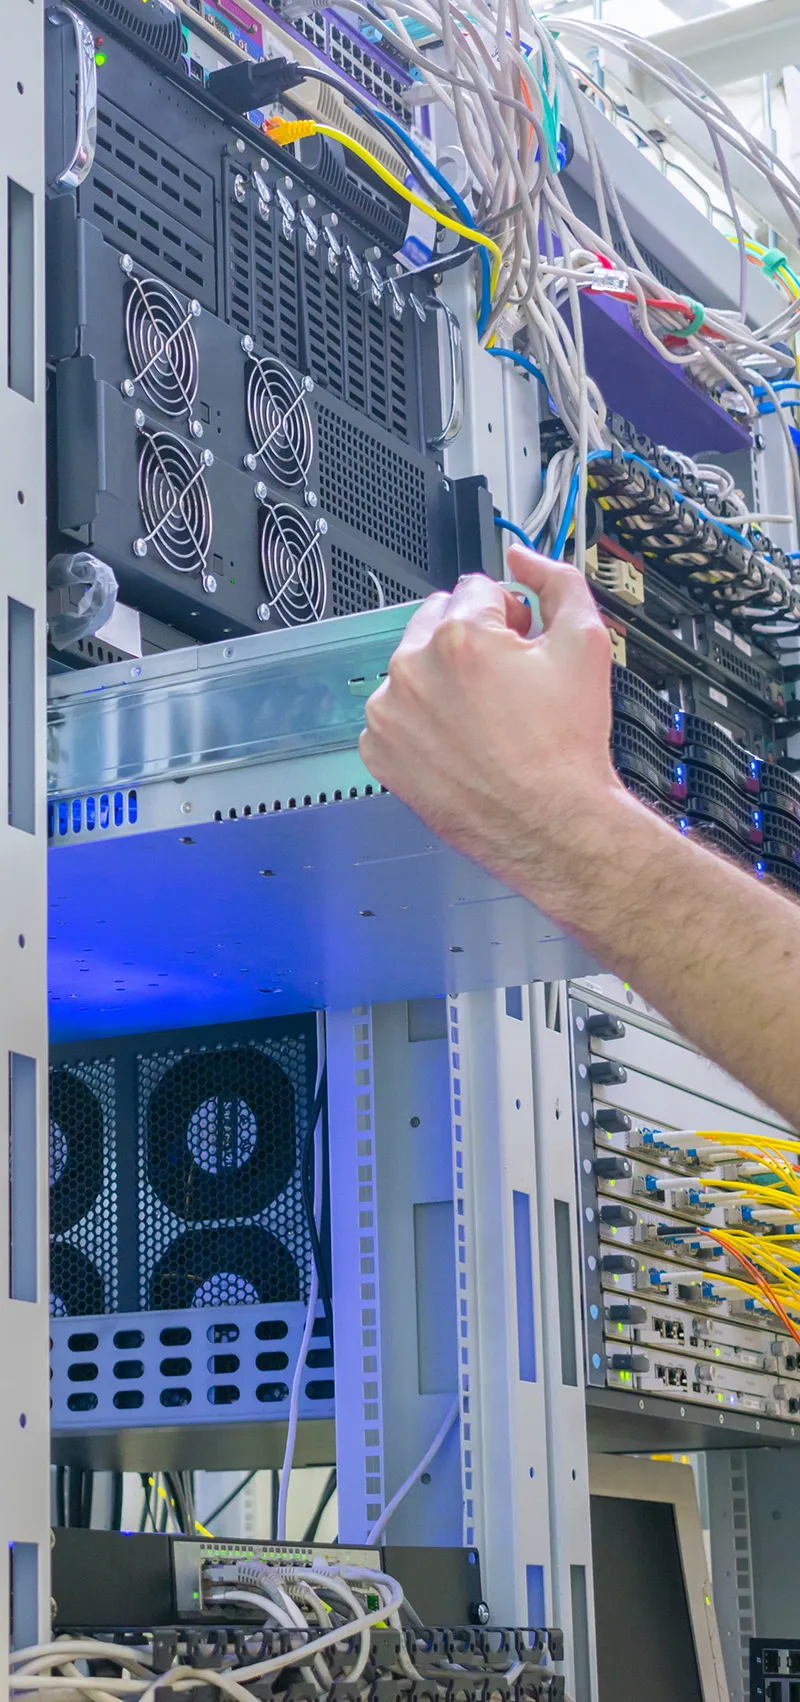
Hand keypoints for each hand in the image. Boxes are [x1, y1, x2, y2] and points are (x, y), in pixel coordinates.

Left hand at [359, 547, 624, 922]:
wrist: (552, 824)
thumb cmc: (566, 747)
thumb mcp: (587, 643)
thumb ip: (557, 581)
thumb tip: (523, 555)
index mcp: (458, 634)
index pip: (476, 590)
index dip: (509, 617)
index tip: (522, 649)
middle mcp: (413, 669)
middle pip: (438, 623)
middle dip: (471, 643)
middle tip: (508, 687)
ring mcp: (390, 714)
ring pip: (415, 669)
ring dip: (444, 681)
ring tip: (486, 720)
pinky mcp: (380, 752)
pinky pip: (395, 715)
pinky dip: (422, 723)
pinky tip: (460, 743)